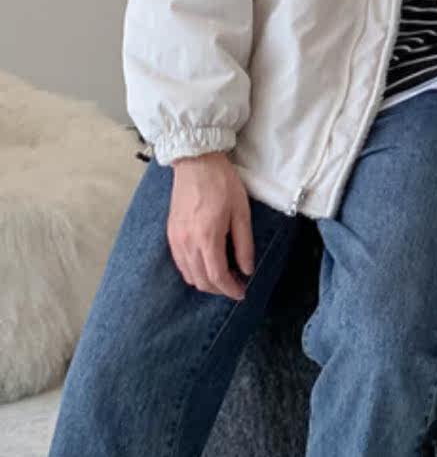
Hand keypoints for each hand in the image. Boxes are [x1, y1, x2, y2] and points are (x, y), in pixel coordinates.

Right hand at [167, 152, 253, 300]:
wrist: (196, 163)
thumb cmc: (222, 184)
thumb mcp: (241, 212)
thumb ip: (244, 244)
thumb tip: (247, 270)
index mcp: (207, 237)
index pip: (217, 276)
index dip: (230, 289)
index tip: (242, 293)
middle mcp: (186, 243)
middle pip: (201, 281)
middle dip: (219, 289)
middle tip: (236, 285)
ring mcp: (175, 240)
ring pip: (189, 275)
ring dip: (206, 281)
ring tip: (225, 275)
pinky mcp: (169, 234)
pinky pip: (180, 263)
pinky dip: (193, 271)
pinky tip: (208, 263)